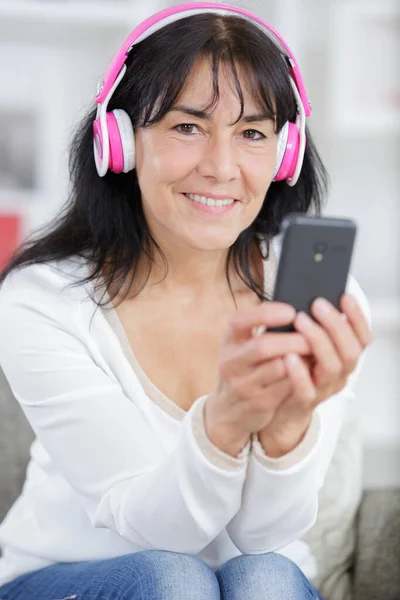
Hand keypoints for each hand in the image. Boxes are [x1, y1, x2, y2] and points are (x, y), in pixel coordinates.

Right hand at [204, 302, 312, 456]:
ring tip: (314, 352)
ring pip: (279, 367)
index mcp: (228, 340)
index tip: (291, 311)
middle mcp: (231, 362)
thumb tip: (298, 314)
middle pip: (263, 346)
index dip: (265, 313)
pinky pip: (287, 386)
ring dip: (301, 358)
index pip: (240, 320)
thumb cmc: (243, 368)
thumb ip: (261, 329)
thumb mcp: (241, 346)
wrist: (229, 411)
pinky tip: (309, 370)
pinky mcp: (259, 402)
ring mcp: (243, 384)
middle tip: (313, 336)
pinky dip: (301, 375)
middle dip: (293, 339)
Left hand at [257, 293, 372, 456]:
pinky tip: (289, 355)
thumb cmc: (295, 369)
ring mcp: (324, 388)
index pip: (362, 338)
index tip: (344, 296)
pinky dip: (299, 371)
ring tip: (300, 320)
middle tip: (317, 304)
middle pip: (350, 351)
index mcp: (345, 358)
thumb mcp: (308, 345)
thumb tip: (309, 300)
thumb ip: (313, 328)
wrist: (281, 406)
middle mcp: (340, 374)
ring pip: (332, 366)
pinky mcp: (304, 401)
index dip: (357, 317)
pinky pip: (306, 389)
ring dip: (318, 340)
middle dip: (336, 324)